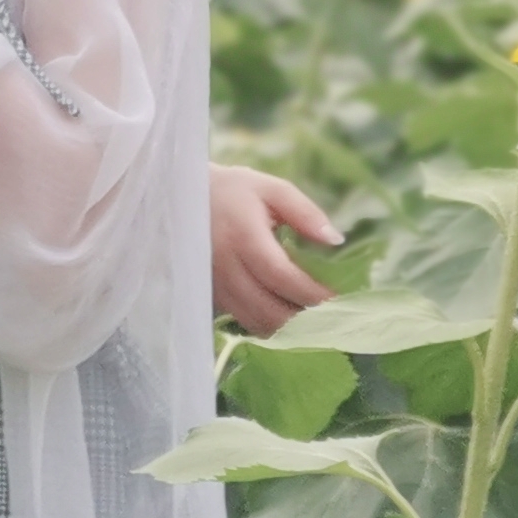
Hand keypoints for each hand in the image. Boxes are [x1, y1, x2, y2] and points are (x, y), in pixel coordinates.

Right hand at [212, 163, 342, 336]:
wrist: (179, 198)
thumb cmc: (232, 192)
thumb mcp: (271, 189)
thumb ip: (305, 212)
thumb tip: (335, 240)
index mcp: (244, 237)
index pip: (282, 276)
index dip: (312, 293)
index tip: (338, 299)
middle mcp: (225, 267)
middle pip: (269, 309)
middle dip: (304, 318)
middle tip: (332, 315)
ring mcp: (214, 286)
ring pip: (255, 322)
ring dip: (287, 329)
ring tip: (313, 319)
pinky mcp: (210, 296)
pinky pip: (242, 321)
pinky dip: (267, 325)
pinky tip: (286, 318)